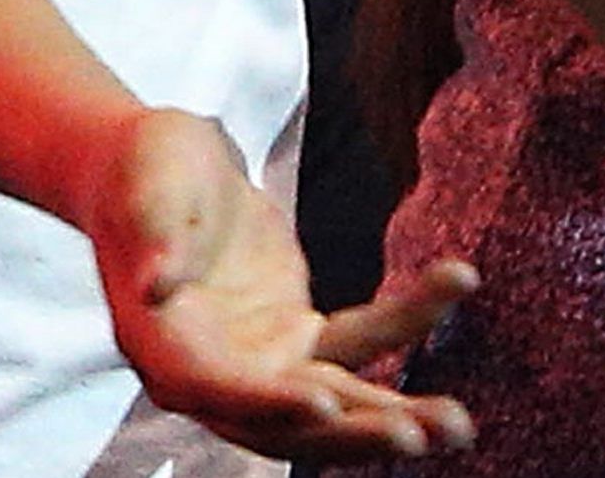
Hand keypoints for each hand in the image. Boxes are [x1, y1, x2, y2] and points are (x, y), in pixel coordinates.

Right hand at [88, 108, 476, 458]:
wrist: (163, 165)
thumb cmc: (146, 171)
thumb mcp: (148, 187)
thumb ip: (155, 235)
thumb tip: (155, 283)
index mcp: (161, 346)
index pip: (216, 388)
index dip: (267, 402)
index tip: (327, 405)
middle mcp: (209, 371)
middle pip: (282, 423)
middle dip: (350, 435)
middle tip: (420, 438)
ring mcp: (257, 358)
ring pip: (327, 402)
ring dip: (390, 415)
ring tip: (457, 425)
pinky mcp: (294, 335)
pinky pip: (358, 340)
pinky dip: (408, 321)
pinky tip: (457, 282)